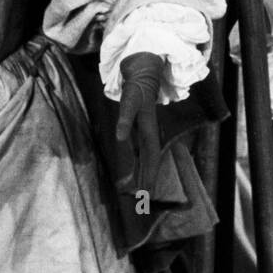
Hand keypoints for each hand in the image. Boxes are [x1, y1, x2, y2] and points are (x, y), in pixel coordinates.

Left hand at [115, 52, 163, 187]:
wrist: (143, 73)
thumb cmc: (136, 88)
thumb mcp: (129, 102)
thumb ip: (125, 119)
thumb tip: (120, 137)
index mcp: (150, 130)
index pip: (151, 157)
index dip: (150, 174)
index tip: (147, 191)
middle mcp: (150, 133)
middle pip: (151, 160)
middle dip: (148, 179)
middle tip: (144, 199)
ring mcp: (146, 132)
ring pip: (148, 157)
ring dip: (145, 173)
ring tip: (142, 190)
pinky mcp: (141, 129)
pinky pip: (142, 150)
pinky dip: (140, 162)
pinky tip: (136, 169)